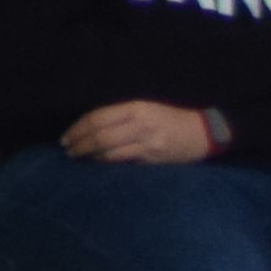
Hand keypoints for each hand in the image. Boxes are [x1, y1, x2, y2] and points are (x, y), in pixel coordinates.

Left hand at [58, 99, 217, 164]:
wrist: (203, 134)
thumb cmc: (172, 120)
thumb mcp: (147, 109)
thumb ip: (121, 117)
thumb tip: (91, 129)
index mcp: (137, 108)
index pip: (98, 118)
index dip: (78, 129)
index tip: (66, 137)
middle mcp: (140, 124)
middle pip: (99, 136)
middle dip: (79, 144)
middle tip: (68, 150)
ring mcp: (147, 143)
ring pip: (107, 151)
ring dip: (89, 155)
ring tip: (78, 157)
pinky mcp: (152, 158)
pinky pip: (121, 161)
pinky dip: (104, 162)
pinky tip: (97, 162)